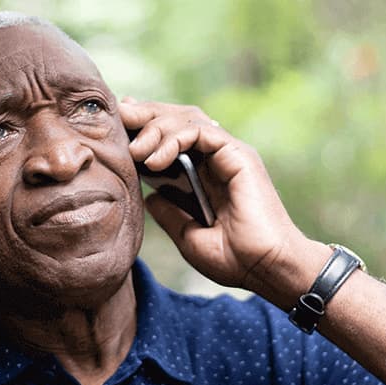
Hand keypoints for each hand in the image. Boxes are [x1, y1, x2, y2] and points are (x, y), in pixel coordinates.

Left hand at [121, 98, 314, 292]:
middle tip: (119, 121)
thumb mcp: (189, 238)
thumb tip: (149, 197)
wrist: (266, 268)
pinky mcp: (239, 155)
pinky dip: (175, 139)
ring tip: (135, 150)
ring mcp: (230, 154)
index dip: (146, 126)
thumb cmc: (236, 260)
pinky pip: (202, 131)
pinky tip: (156, 160)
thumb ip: (171, 215)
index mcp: (208, 176)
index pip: (174, 137)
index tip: (119, 126)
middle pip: (179, 119)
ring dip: (156, 128)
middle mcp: (219, 159)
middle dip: (146, 115)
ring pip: (189, 119)